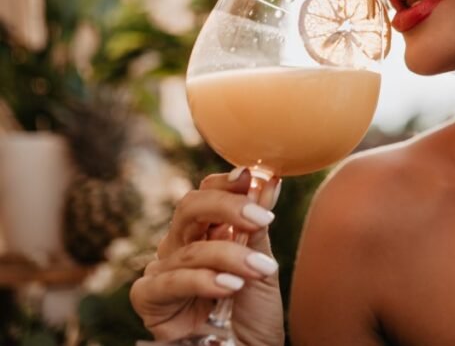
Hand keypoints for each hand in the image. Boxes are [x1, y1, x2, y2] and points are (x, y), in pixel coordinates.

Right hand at [129, 168, 285, 345]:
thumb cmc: (254, 314)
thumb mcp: (262, 265)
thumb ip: (258, 226)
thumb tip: (269, 180)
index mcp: (207, 232)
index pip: (207, 193)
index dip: (226, 183)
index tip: (252, 176)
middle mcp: (181, 246)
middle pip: (189, 207)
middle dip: (227, 207)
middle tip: (261, 218)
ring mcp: (163, 271)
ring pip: (189, 248)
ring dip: (230, 257)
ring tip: (260, 270)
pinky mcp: (148, 300)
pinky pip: (167, 281)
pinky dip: (202, 281)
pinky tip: (230, 286)